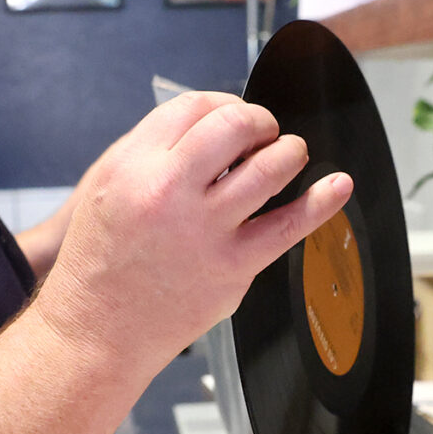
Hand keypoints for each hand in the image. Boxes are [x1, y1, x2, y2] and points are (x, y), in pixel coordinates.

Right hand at [34, 92, 351, 371]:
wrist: (96, 330)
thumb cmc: (101, 261)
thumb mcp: (105, 186)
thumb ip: (153, 150)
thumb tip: (211, 125)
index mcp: (133, 165)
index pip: (193, 106)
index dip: (224, 103)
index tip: (235, 118)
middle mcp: (168, 191)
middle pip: (234, 123)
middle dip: (260, 121)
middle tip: (265, 134)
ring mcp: (204, 229)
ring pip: (269, 167)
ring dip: (289, 152)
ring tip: (289, 156)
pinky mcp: (232, 266)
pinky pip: (288, 225)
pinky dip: (320, 202)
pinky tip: (336, 186)